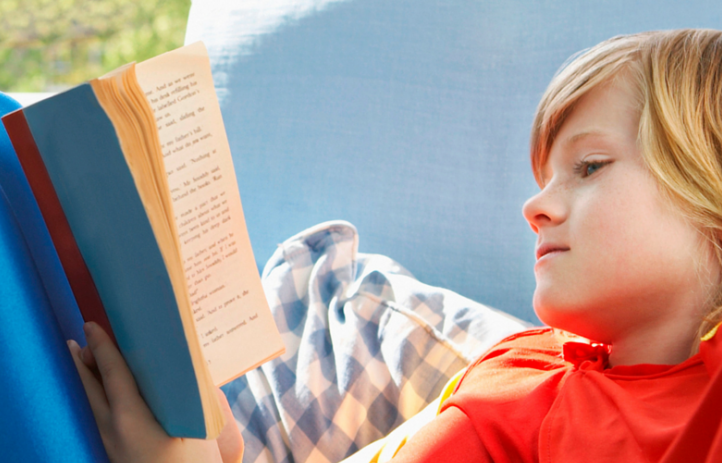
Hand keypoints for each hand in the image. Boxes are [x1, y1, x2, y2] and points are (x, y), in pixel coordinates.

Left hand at [67, 322, 243, 462]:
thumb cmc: (194, 461)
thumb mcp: (197, 422)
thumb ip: (191, 392)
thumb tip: (189, 367)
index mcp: (132, 415)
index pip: (112, 372)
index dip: (102, 346)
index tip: (92, 325)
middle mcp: (115, 428)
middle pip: (93, 387)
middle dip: (85, 361)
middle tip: (81, 338)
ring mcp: (112, 442)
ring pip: (94, 403)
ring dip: (90, 379)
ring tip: (86, 359)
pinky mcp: (116, 452)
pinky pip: (101, 416)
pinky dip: (99, 397)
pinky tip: (108, 394)